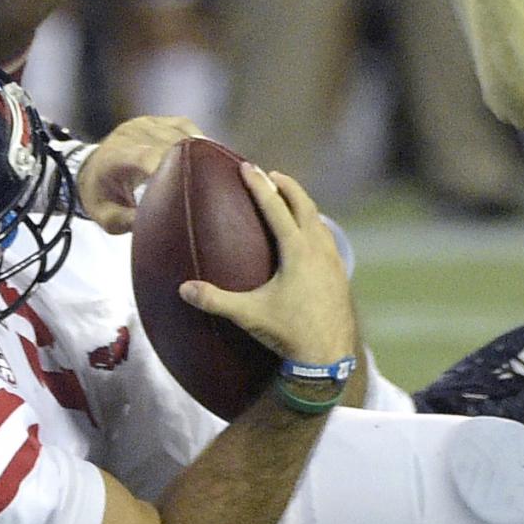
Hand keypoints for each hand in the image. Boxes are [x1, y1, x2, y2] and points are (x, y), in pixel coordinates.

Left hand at [79, 115, 202, 231]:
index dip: (172, 168)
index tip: (191, 186)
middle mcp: (130, 134)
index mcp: (115, 157)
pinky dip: (197, 141)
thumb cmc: (99, 196)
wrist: (88, 169)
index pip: (147, 157)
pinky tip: (204, 159)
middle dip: (191, 165)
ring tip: (210, 177)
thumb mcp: (107, 218)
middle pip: (170, 144)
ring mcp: (144, 124)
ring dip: (197, 154)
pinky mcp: (157, 120)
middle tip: (207, 190)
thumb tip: (158, 224)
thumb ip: (128, 221)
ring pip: (181, 133)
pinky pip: (185, 126)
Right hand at [176, 163, 356, 374]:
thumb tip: (183, 289)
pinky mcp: (340, 274)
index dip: (259, 185)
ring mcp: (332, 261)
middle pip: (304, 204)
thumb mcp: (249, 315)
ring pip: (318, 220)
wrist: (329, 357)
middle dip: (287, 186)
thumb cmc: (288, 333)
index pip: (276, 208)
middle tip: (269, 174)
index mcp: (297, 251)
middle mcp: (318, 249)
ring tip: (289, 197)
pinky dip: (315, 225)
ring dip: (302, 203)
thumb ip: (215, 300)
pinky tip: (309, 235)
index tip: (247, 166)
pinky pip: (327, 238)